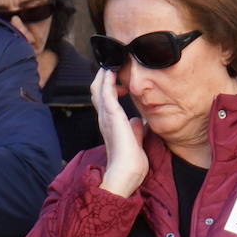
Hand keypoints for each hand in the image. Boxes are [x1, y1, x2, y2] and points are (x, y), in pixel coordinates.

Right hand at [92, 67, 147, 197]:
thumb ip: (135, 129)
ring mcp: (106, 117)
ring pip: (98, 90)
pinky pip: (105, 93)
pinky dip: (106, 81)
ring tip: (110, 63)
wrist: (126, 173)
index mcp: (110, 125)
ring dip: (103, 76)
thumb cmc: (131, 162)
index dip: (108, 88)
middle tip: (111, 65)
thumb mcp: (135, 140)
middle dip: (102, 78)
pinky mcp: (111, 116)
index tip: (117, 78)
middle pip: (97, 92)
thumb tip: (138, 120)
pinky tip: (110, 72)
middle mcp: (105, 119)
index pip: (105, 102)